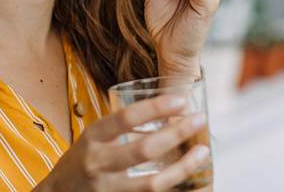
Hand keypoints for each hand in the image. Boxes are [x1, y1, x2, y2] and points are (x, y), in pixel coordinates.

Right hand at [35, 95, 209, 191]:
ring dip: (183, 167)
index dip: (156, 108)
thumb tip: (164, 111)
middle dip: (177, 133)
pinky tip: (189, 177)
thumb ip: (120, 128)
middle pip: (144, 149)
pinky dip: (173, 186)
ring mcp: (107, 189)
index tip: (181, 101)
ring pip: (153, 183)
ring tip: (203, 151)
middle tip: (199, 119)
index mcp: (92, 137)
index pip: (126, 118)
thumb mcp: (93, 138)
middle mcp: (98, 163)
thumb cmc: (81, 162)